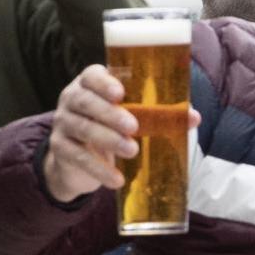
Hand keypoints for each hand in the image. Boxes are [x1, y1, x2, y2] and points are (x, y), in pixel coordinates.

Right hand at [45, 64, 177, 201]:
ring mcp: (63, 124)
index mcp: (90, 84)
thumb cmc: (111, 128)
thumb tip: (193, 116)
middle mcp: (72, 99)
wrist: (78, 160)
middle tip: (133, 127)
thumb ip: (158, 114)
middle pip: (85, 101)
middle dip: (110, 114)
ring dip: (108, 139)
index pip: (91, 75)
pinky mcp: (60, 149)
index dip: (104, 82)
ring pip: (82, 128)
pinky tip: (116, 179)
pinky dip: (99, 169)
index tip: (120, 92)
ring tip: (132, 151)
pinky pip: (78, 157)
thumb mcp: (132, 118)